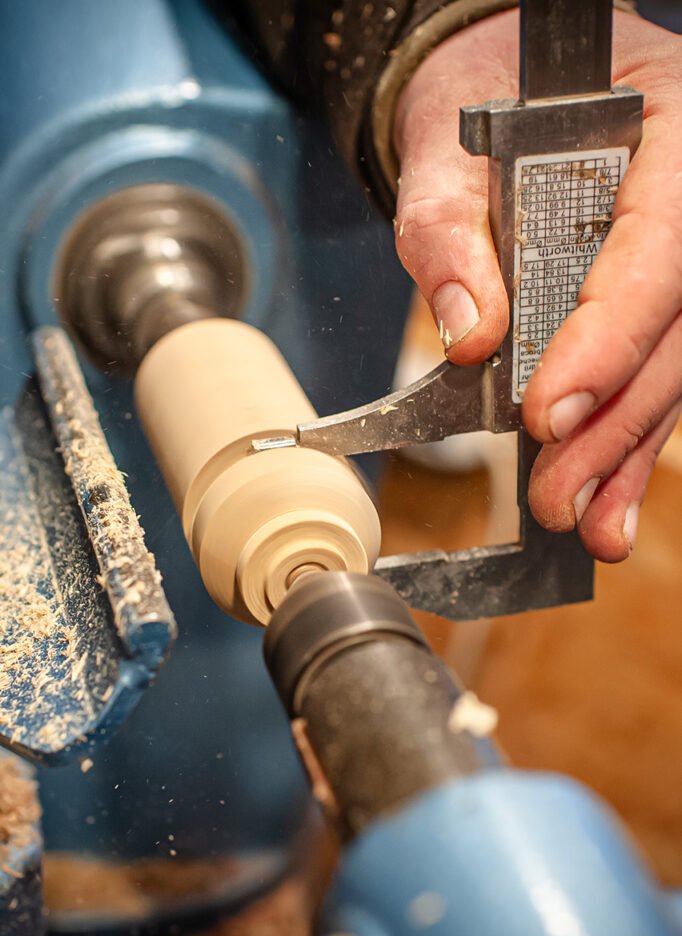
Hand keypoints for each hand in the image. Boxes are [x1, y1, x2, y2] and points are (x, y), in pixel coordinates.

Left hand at [393, 9, 681, 560]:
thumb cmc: (484, 95)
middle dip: (611, 424)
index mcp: (669, 135)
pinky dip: (625, 442)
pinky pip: (654, 377)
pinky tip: (605, 499)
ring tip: (583, 520)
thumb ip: (448, 231)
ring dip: (625, 453)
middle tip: (556, 495)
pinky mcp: (657, 304)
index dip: (608, 339)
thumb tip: (470, 332)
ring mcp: (681, 258)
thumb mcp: (447, 147)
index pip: (658, 250)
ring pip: (673, 369)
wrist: (502, 84)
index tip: (549, 413)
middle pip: (673, 329)